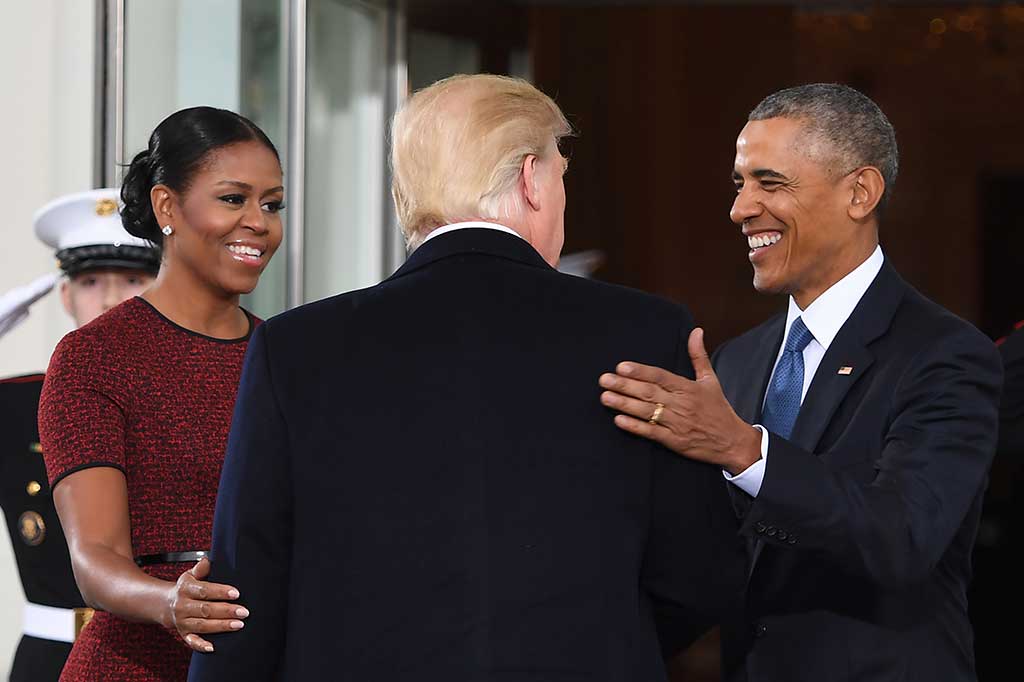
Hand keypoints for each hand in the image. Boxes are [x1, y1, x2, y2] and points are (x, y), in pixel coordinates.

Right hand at [166, 557, 247, 651]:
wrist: (168, 604)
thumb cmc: (187, 587)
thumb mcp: (191, 574)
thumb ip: (201, 568)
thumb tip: (207, 561)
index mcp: (185, 588)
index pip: (204, 590)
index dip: (220, 592)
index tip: (236, 593)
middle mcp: (182, 606)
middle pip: (205, 609)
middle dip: (226, 611)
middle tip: (244, 611)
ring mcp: (182, 621)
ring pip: (202, 625)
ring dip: (221, 626)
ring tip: (238, 624)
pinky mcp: (183, 634)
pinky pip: (192, 641)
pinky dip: (201, 645)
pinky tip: (213, 647)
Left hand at [599, 327, 760, 474]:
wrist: (733, 442)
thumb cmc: (719, 410)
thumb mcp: (711, 380)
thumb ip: (698, 356)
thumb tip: (696, 331)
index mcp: (689, 388)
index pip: (661, 377)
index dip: (641, 372)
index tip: (621, 366)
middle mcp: (682, 404)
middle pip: (649, 393)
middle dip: (625, 386)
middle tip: (604, 380)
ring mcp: (677, 424)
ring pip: (647, 412)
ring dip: (624, 404)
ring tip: (605, 397)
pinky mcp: (675, 441)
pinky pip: (652, 433)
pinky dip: (635, 427)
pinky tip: (619, 420)